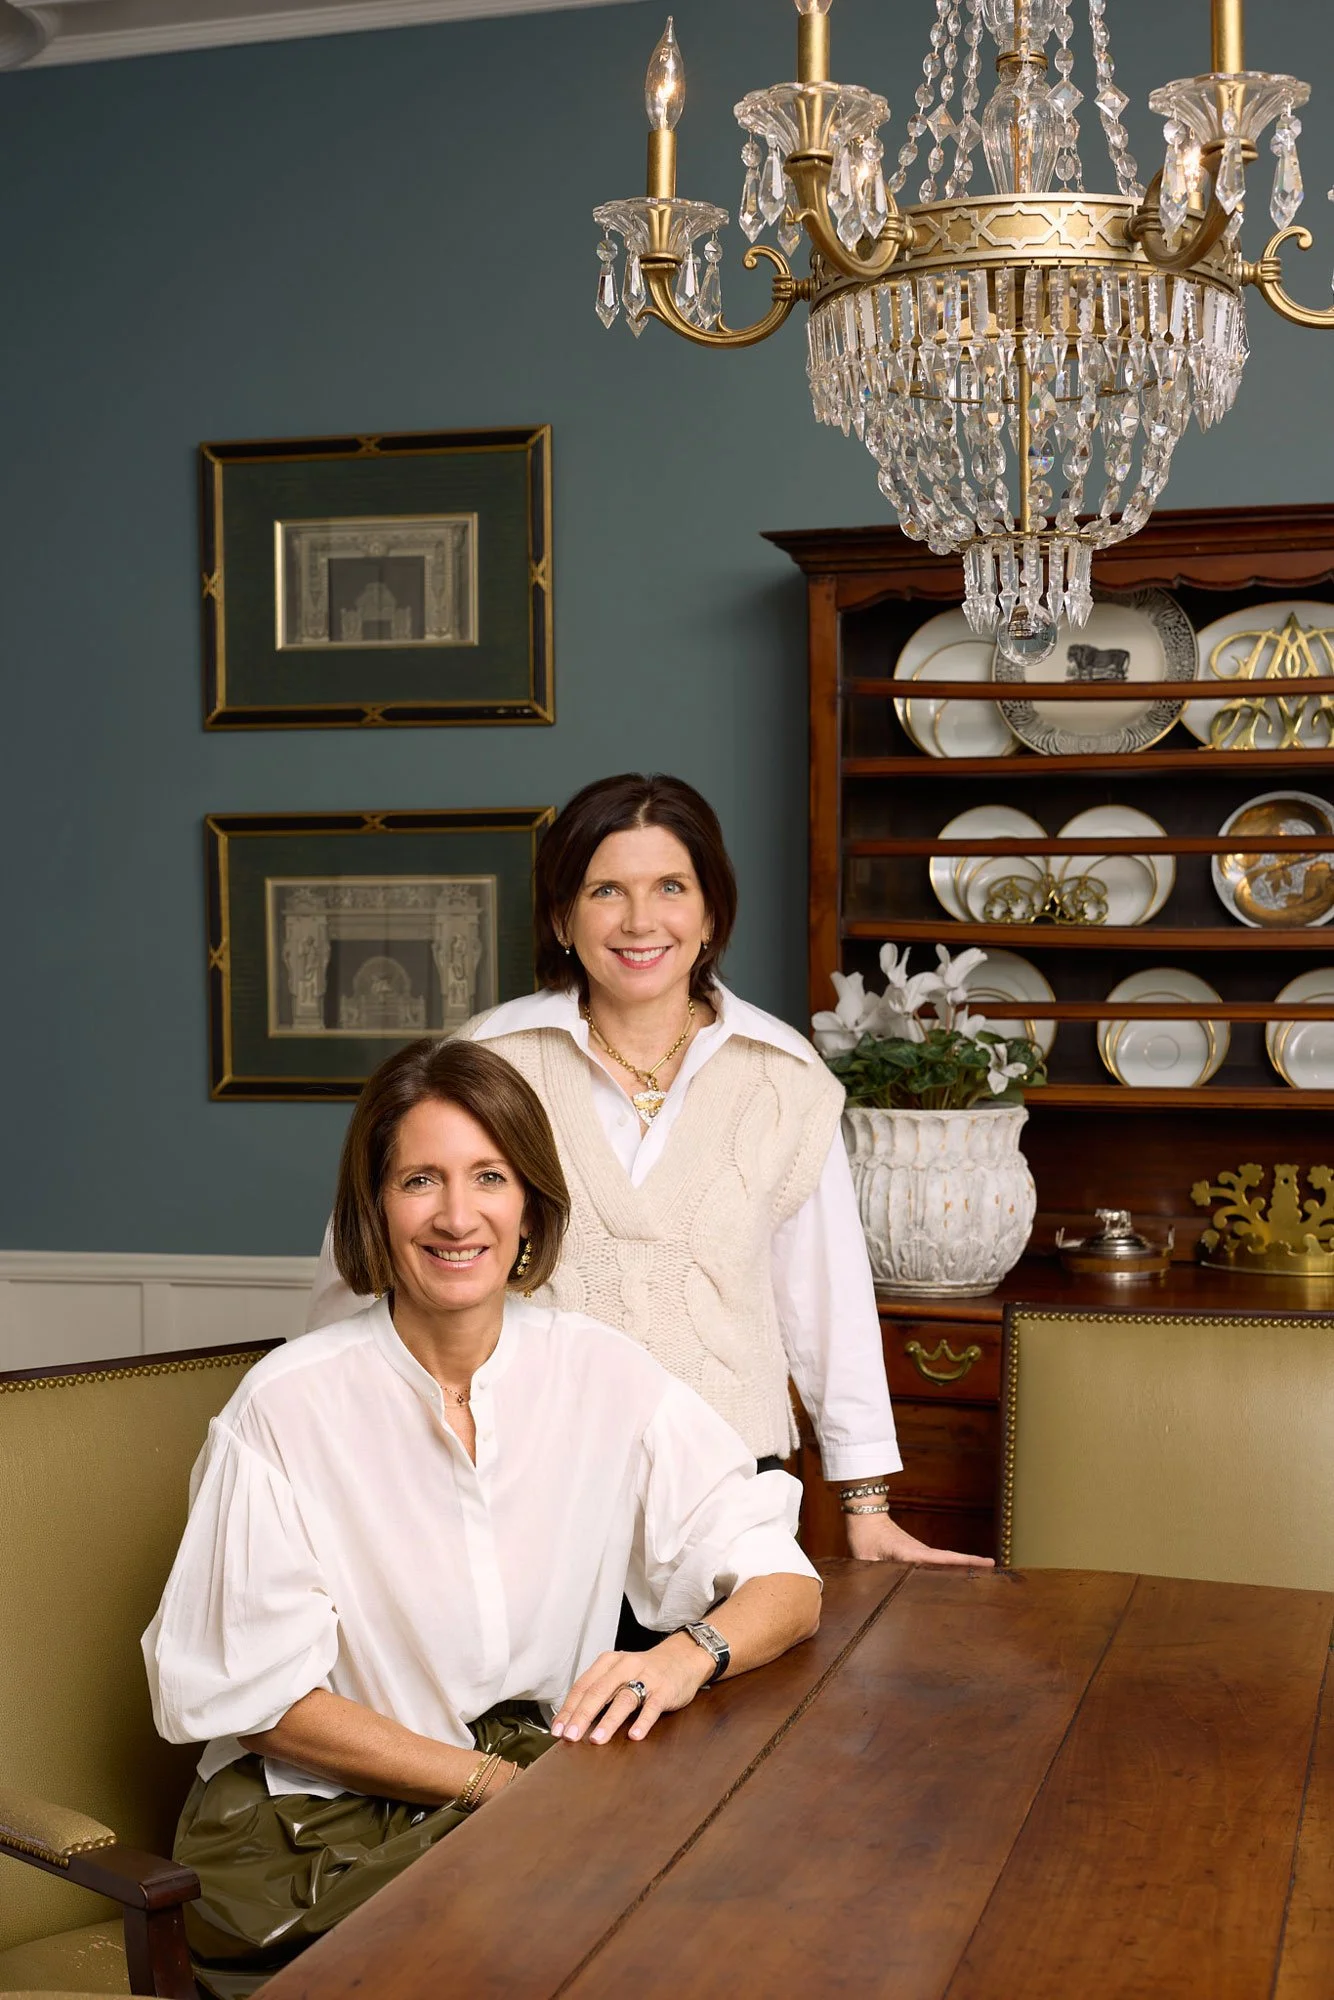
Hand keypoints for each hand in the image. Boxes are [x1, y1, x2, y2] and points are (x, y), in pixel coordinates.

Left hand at [551, 1635, 712, 1746]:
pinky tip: (634, 1735)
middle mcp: (625, 1666)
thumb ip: (598, 1692)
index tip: (558, 1729)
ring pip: (624, 1699)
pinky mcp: (664, 1690)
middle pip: (599, 1692)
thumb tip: (571, 1721)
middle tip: (570, 1736)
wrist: (682, 1657)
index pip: (583, 1686)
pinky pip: (652, 1706)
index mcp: (608, 1662)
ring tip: (597, 1739)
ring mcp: (646, 1677)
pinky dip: (643, 1721)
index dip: (568, 1708)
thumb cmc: (643, 1671)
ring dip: (609, 1720)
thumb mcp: (618, 1674)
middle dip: (582, 1716)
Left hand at [844, 1509, 993, 1567]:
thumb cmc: (864, 1535)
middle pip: (951, 1560)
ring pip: (944, 1561)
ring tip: (981, 1581)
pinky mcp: (915, 1552)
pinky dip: (949, 1567)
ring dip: (962, 1567)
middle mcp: (920, 1550)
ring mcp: (919, 1550)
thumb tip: (875, 1594)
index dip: (966, 1561)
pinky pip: (935, 1561)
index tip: (988, 1563)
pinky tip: (953, 1578)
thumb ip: (873, 1576)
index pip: (943, 1558)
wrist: (864, 1513)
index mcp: (911, 1553)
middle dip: (972, 1566)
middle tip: (995, 1575)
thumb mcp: (864, 1558)